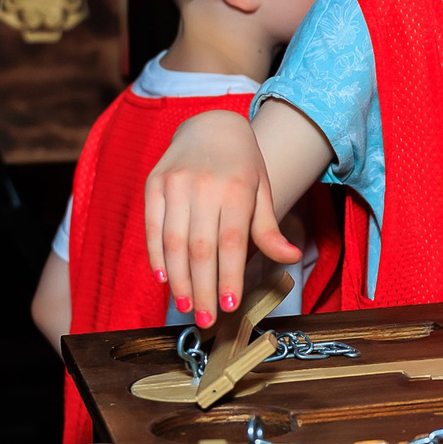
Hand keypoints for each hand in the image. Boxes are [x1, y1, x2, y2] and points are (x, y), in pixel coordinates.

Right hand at [142, 111, 301, 325]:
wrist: (211, 124)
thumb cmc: (242, 165)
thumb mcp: (262, 190)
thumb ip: (269, 228)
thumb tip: (290, 258)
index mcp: (235, 188)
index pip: (230, 242)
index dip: (228, 276)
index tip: (229, 306)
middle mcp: (202, 185)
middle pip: (200, 248)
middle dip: (203, 288)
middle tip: (206, 319)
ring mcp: (174, 183)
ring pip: (173, 242)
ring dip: (178, 280)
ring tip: (186, 305)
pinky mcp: (154, 184)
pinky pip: (152, 227)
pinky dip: (156, 255)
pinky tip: (163, 278)